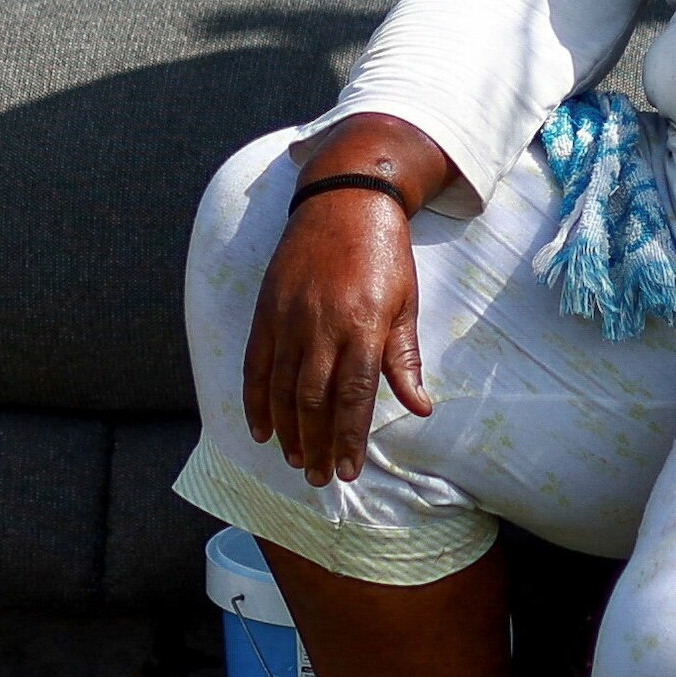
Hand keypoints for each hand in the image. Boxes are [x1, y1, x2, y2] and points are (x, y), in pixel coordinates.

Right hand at [244, 119, 455, 482]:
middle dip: (317, 445)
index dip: (349, 438)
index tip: (348, 471)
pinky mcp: (267, 309)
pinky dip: (255, 400)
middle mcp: (323, 325)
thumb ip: (405, 359)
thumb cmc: (384, 252)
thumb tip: (420, 408)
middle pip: (313, 401)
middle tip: (320, 477)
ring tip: (296, 460)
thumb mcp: (406, 302)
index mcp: (364, 325)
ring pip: (281, 388)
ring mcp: (290, 317)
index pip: (354, 396)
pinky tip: (261, 429)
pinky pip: (256, 364)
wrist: (344, 198)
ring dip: (287, 431)